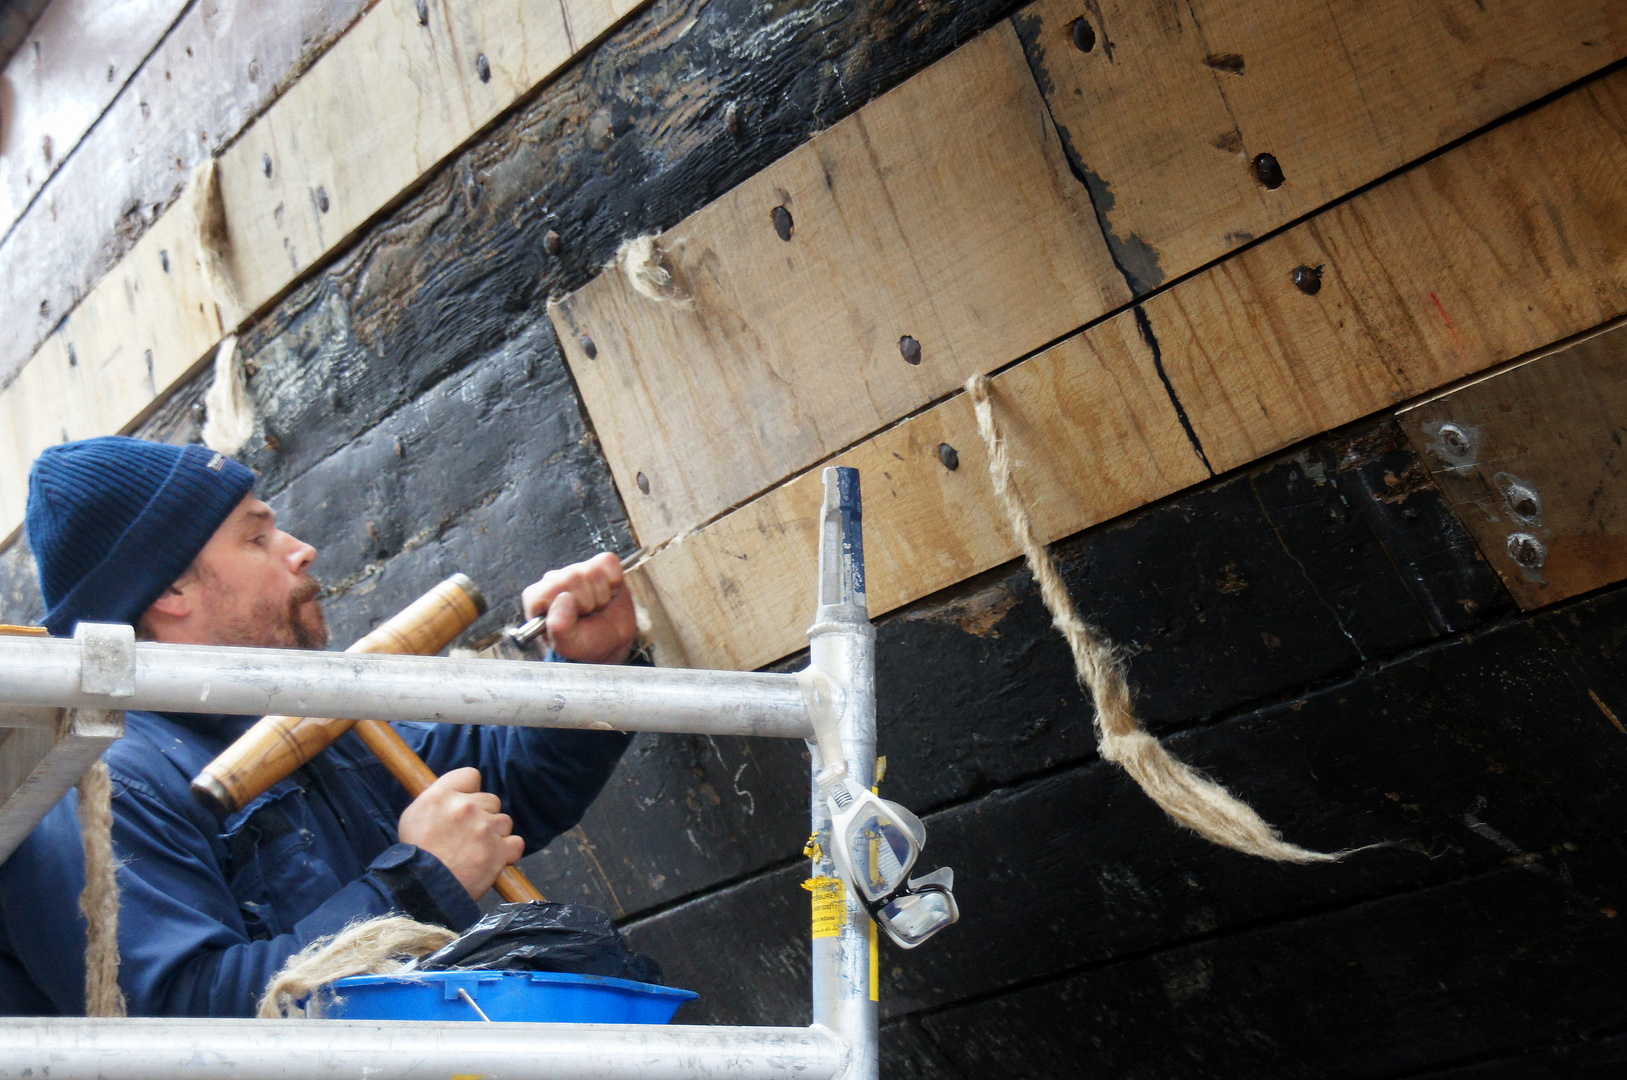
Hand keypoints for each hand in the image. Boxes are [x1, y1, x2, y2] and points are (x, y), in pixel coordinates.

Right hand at [398, 767, 523, 898]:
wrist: (424, 890)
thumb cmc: (415, 855)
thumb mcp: (412, 816)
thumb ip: (437, 799)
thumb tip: (455, 795)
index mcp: (442, 796)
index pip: (471, 775)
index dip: (471, 791)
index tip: (466, 804)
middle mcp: (466, 807)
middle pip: (491, 800)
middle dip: (484, 815)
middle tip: (469, 835)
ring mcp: (485, 828)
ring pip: (504, 822)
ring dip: (496, 835)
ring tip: (477, 851)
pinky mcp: (499, 850)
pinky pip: (515, 843)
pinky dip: (507, 852)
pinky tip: (493, 860)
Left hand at [520, 552, 636, 663]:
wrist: (611, 640)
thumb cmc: (586, 641)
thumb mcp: (569, 644)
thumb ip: (559, 627)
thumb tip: (563, 598)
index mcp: (538, 598)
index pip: (548, 590)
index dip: (567, 607)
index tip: (573, 619)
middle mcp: (554, 580)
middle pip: (572, 578)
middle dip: (587, 602)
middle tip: (587, 614)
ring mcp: (576, 569)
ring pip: (592, 571)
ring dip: (601, 595)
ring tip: (597, 606)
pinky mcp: (599, 563)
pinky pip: (608, 562)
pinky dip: (614, 581)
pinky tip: (608, 592)